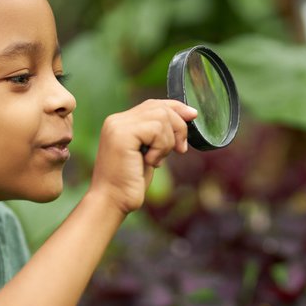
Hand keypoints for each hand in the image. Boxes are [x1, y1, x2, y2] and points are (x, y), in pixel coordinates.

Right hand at [90, 99, 195, 213]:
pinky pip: (155, 129)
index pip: (153, 104)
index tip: (193, 115)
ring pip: (161, 117)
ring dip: (168, 142)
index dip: (176, 107)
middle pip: (160, 108)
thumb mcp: (149, 153)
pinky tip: (150, 162)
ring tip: (157, 160)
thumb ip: (159, 135)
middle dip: (178, 127)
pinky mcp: (122, 134)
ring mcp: (118, 126)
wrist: (112, 201)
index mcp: (121, 123)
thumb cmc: (130, 183)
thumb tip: (186, 116)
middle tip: (180, 150)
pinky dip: (161, 147)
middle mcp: (117, 120)